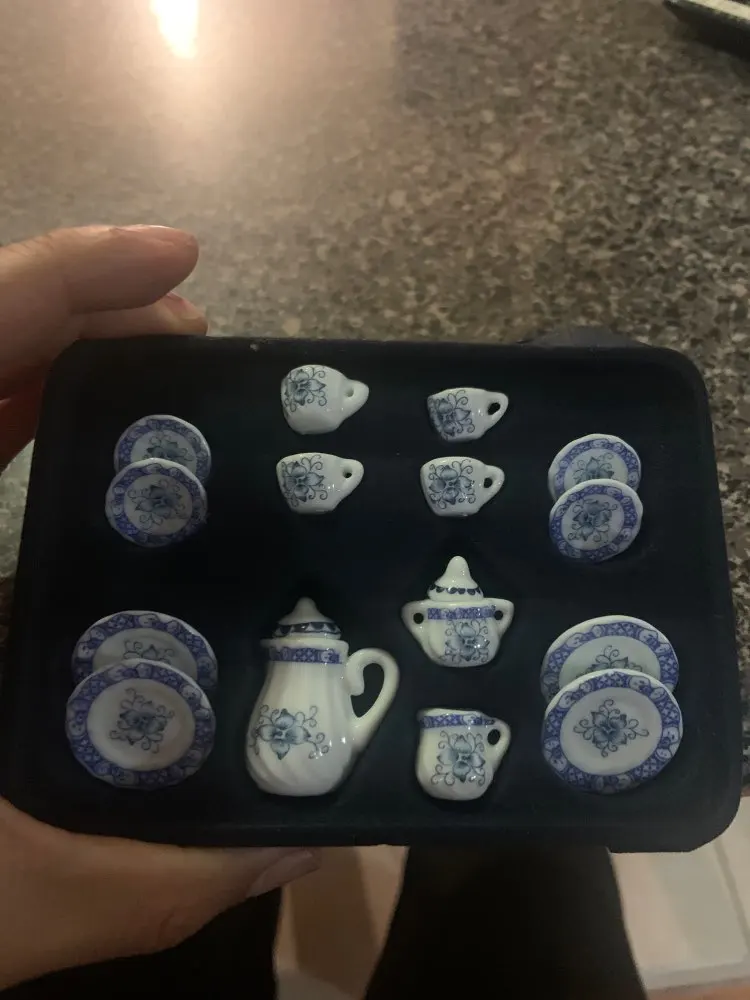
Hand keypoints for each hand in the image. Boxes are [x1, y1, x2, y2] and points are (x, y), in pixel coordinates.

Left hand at [0, 226, 318, 986]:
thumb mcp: (8, 903)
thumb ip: (154, 878)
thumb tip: (297, 845)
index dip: (59, 281)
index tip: (182, 260)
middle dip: (80, 309)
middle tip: (200, 333)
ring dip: (57, 356)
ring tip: (175, 371)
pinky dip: (20, 416)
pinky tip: (104, 453)